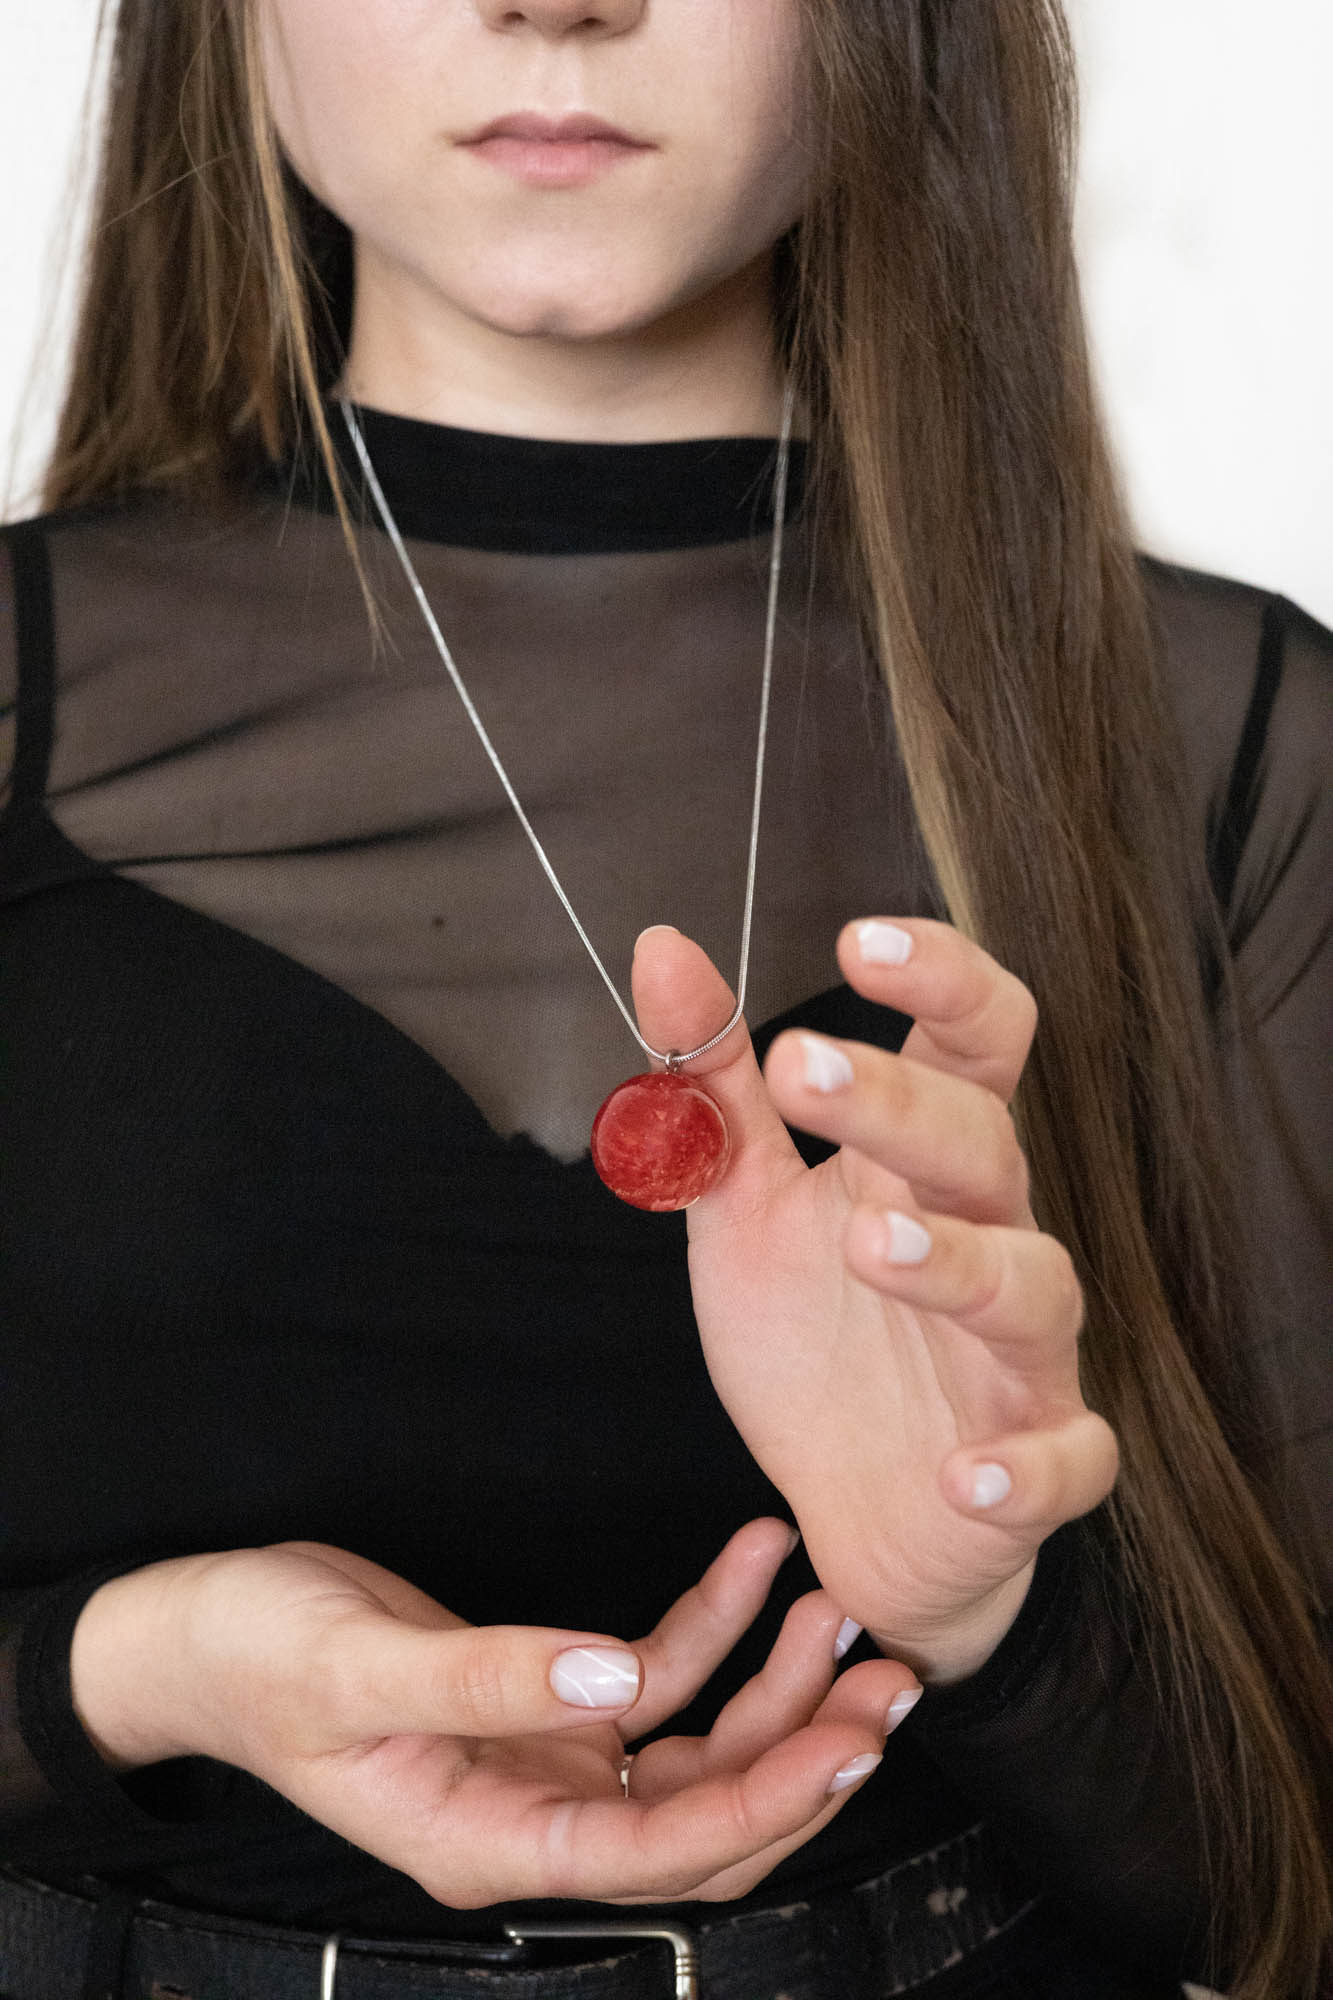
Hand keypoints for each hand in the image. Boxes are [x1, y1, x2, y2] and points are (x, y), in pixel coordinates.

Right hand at [71, 1522, 918, 1904]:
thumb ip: (491, 1677)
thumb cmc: (258, 1658)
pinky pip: (657, 1674)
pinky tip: (757, 1559)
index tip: (851, 1742)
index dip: (768, 1804)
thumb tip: (618, 1678)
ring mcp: (548, 1761)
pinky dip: (714, 1623)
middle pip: (709, 1815)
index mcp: (491, 1842)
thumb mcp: (359, 1669)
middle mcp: (536, 1818)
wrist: (201, 1630)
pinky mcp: (548, 1700)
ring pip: (700, 1747)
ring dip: (778, 1685)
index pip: (664, 1852)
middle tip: (891, 1679)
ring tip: (840, 1603)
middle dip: (807, 1755)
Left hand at [630, 919, 1118, 1682]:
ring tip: (874, 1244)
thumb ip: (712, 1088)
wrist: (856, 1510)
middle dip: (900, 1104)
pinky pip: (1067, 1461)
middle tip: (800, 1066)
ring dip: (962, 1262)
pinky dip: (1023, 1470)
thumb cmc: (814, 1343)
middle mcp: (990, 1238)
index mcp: (922, 1167)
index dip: (941, 979)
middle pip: (984, 1144)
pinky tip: (961, 1471)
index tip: (860, 938)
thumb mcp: (743, 1208)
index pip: (973, 1043)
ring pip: (1033, 1287)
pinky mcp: (1037, 1463)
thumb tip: (662, 947)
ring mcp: (1022, 1355)